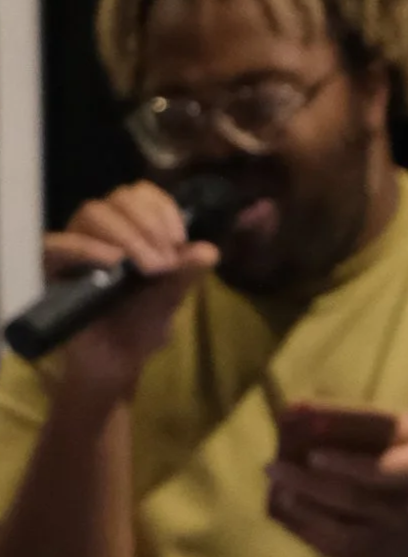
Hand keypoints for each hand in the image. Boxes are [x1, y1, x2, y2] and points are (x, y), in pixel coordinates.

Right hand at [39, 184, 219, 398]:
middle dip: (148, 225)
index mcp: (130, 228)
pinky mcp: (49, 267)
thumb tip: (209, 251)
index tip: (180, 240)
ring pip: (92, 213)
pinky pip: (56, 243)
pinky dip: (85, 247)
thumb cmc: (141, 325)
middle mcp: (100, 230)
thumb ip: (187, 274)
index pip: (140, 193)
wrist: (115, 363)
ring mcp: (72, 245)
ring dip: (126, 235)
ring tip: (147, 268)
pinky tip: (112, 263)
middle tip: (164, 264)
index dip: (162, 208)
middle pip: (118, 198)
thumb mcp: (170, 299)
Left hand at [265, 411, 407, 556]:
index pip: (380, 463)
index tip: (308, 446)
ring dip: (304, 510)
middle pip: (356, 497)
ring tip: (277, 489)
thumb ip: (373, 422)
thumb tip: (310, 414)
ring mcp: (400, 538)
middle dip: (310, 481)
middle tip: (273, 465)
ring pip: (344, 530)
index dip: (343, 457)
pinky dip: (309, 533)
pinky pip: (341, 550)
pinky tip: (287, 513)